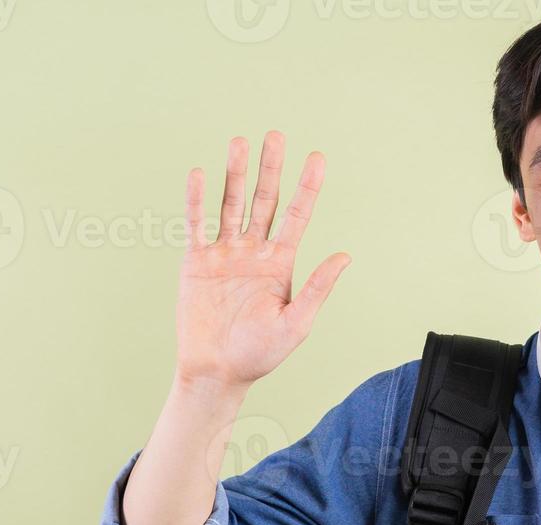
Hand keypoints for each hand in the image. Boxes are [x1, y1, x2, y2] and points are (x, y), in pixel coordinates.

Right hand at [174, 131, 351, 391]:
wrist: (218, 372)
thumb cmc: (260, 354)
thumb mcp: (296, 323)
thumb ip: (317, 288)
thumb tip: (344, 256)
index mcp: (281, 264)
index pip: (297, 216)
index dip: (308, 188)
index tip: (317, 158)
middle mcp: (254, 252)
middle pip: (264, 201)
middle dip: (271, 169)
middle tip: (276, 135)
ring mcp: (224, 253)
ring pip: (231, 204)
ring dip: (236, 174)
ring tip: (241, 142)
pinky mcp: (196, 262)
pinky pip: (197, 224)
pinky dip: (197, 199)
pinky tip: (199, 173)